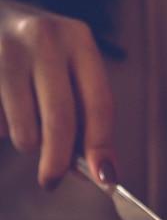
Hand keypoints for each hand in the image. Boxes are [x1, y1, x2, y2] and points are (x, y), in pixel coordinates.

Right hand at [0, 0, 116, 186]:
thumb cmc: (37, 53)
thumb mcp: (67, 70)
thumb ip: (83, 116)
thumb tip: (95, 170)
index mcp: (78, 39)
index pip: (99, 103)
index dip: (101, 146)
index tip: (104, 177)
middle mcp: (44, 38)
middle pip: (61, 120)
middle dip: (57, 161)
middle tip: (51, 181)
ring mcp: (6, 49)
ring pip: (24, 130)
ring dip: (26, 141)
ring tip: (21, 119)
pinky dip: (1, 128)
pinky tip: (2, 103)